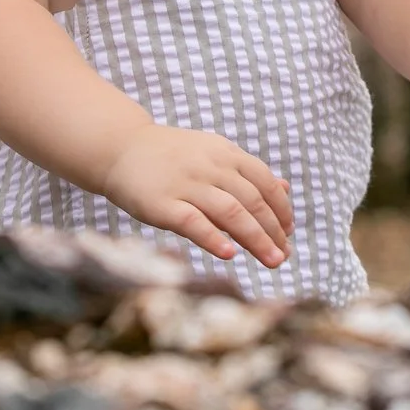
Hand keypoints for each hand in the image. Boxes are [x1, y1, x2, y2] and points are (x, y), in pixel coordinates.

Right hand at [100, 125, 294, 267]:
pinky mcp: (163, 203)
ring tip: (272, 260)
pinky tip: (230, 254)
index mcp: (225, 153)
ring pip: (231, 212)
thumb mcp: (213, 153)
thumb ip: (247, 172)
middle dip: (273, 231)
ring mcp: (186, 184)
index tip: (288, 232)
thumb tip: (285, 188)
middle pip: (252, 201)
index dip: (281, 209)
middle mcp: (210, 166)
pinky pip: (193, 222)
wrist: (121, 148)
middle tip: (284, 255)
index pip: (265, 182)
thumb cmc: (172, 157)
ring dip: (256, 239)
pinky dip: (214, 238)